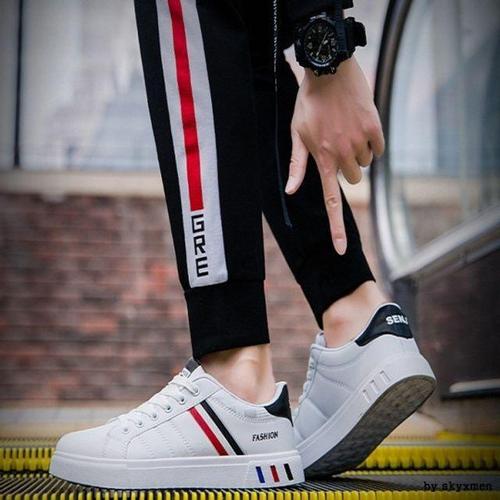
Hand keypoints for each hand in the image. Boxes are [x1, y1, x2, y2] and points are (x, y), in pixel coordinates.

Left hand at [285, 58, 384, 254]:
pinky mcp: (375, 128)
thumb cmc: (308, 104)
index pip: (330, 202)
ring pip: (365, 164)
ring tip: (345, 130)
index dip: (336, 228)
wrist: (329, 69)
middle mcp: (342, 154)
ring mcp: (360, 141)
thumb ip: (296, 165)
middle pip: (353, 180)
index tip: (341, 250)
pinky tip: (359, 125)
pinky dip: (371, 142)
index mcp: (322, 160)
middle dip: (346, 168)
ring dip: (357, 153)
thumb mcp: (296, 134)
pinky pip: (378, 149)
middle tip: (335, 144)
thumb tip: (290, 192)